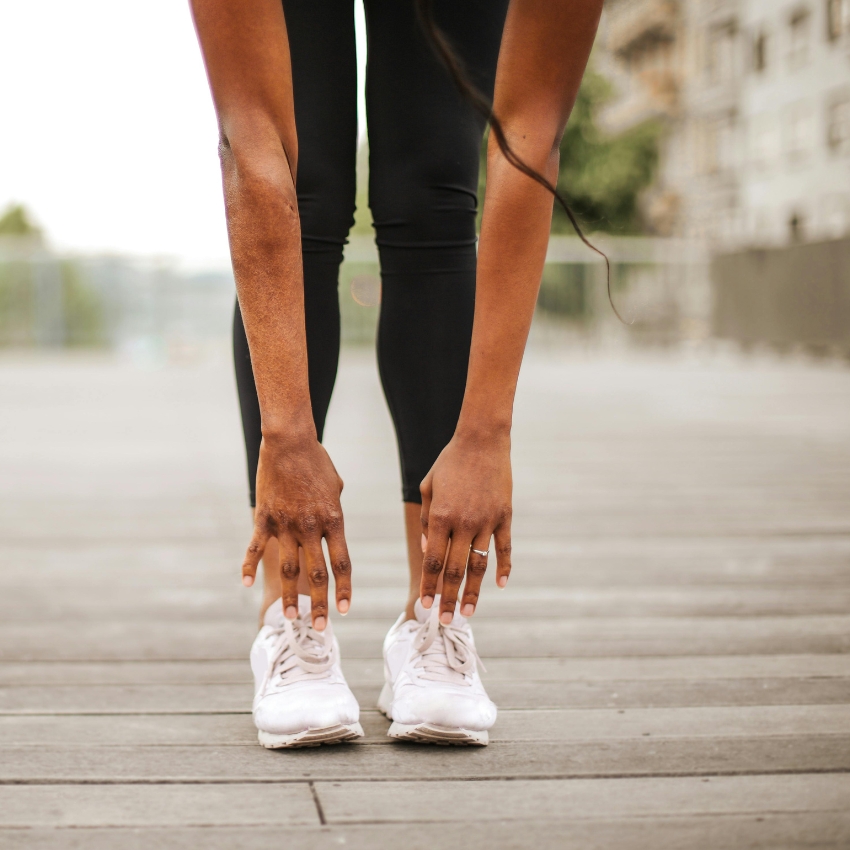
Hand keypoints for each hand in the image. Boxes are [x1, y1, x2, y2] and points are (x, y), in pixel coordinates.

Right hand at [241, 433, 351, 629]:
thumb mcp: (336, 487)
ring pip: (288, 568)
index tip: (344, 610)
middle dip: (320, 603)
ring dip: (290, 596)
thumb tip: (330, 531)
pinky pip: (255, 547)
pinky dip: (249, 566)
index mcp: (333, 519)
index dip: (343, 588)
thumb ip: (333, 513)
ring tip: (290, 618)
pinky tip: (247, 584)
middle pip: (317, 573)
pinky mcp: (264, 518)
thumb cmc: (317, 461)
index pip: (341, 562)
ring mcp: (285, 524)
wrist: (289, 442)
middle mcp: (311, 527)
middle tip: (321, 628)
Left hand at [419, 430, 512, 622]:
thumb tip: (428, 550)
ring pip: (479, 565)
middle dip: (449, 598)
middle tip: (445, 621)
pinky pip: (505, 548)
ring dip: (473, 592)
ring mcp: (487, 520)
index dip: (429, 585)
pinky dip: (504, 568)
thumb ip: (426, 520)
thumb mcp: (428, 487)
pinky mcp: (505, 516)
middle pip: (455, 570)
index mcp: (440, 516)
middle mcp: (464, 522)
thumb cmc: (450, 463)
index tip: (425, 605)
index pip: (433, 561)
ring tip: (468, 613)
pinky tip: (500, 586)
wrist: (482, 440)